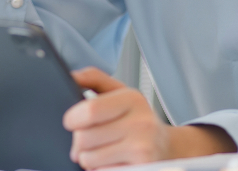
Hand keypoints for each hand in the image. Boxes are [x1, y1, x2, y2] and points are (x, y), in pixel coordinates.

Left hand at [63, 68, 235, 168]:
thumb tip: (72, 76)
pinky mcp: (140, 170)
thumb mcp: (119, 92)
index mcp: (132, 99)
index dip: (72, 118)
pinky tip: (113, 161)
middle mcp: (141, 124)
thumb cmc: (137, 118)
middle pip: (83, 138)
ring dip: (89, 158)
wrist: (166, 146)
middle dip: (79, 142)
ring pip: (88, 159)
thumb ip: (94, 79)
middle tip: (93, 139)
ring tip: (104, 150)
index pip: (89, 110)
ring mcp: (142, 150)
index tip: (72, 121)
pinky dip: (100, 170)